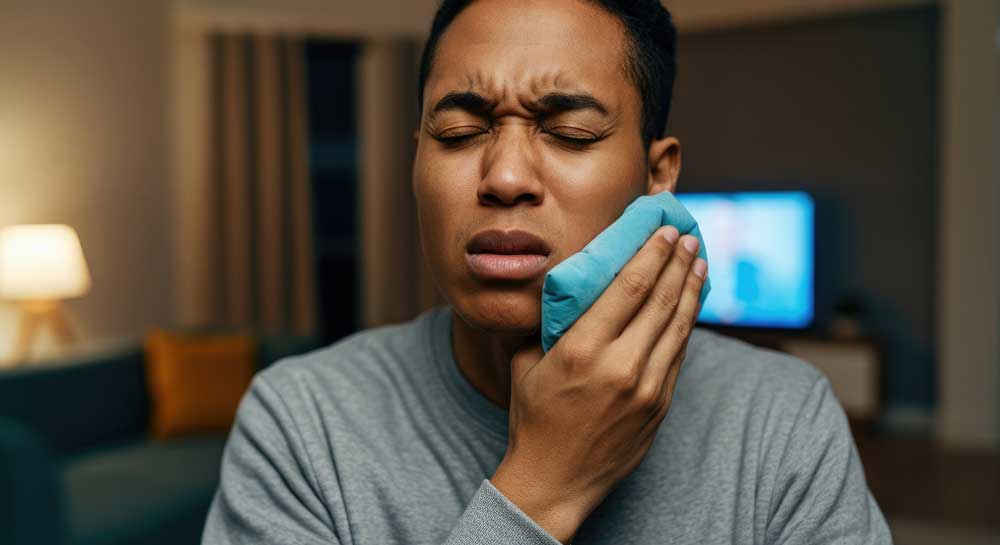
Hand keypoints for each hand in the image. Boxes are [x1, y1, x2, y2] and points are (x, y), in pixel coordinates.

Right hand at [490, 226, 706, 543]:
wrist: (553, 481)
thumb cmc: (533, 418)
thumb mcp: (526, 364)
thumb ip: (547, 324)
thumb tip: (564, 286)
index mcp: (582, 350)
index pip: (629, 287)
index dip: (652, 254)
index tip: (665, 230)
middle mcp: (620, 366)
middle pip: (661, 300)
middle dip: (677, 262)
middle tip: (687, 236)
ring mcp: (646, 389)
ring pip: (678, 326)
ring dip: (692, 288)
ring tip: (699, 262)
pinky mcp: (659, 406)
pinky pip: (678, 355)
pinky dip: (687, 324)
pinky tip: (690, 304)